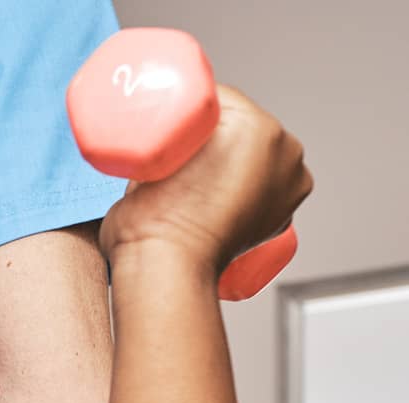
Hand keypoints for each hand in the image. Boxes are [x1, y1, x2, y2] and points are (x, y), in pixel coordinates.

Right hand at [100, 86, 312, 274]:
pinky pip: (264, 183)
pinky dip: (248, 188)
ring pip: (254, 154)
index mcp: (254, 125)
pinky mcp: (284, 211)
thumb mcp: (147, 152)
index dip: (189, 111)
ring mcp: (290, 181)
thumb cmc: (152, 221)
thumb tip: (160, 126)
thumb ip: (161, 129)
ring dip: (233, 161)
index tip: (168, 130)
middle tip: (179, 162)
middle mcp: (284, 148)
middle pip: (241, 125)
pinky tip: (221, 198)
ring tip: (198, 186)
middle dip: (215, 137)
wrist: (165, 269)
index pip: (218, 99)